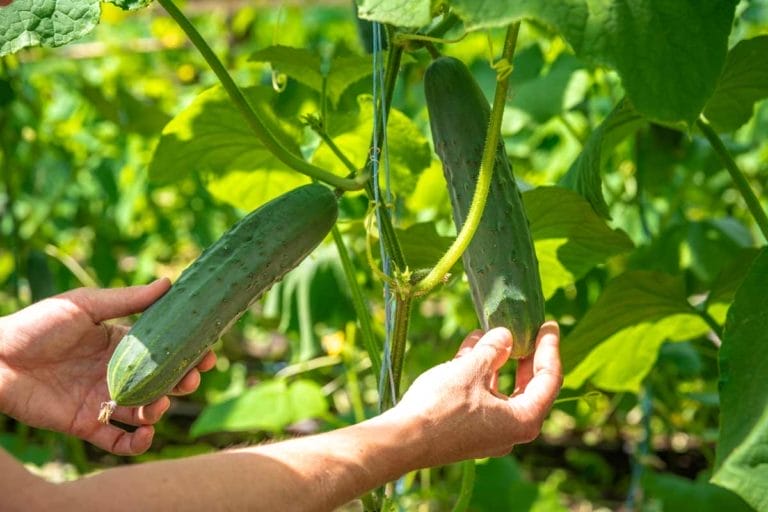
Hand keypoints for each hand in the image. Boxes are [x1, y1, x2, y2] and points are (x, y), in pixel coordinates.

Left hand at [0, 279, 215, 455]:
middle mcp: (117, 373)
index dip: (188, 353)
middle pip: (161, 382)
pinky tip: (146, 433)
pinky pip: (118, 440)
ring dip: (160, 410)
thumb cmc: (37, 325)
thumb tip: (169, 283)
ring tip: (159, 403)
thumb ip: (127, 300)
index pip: (164, 350)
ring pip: (145, 411)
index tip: (208, 352)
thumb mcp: (85, 305)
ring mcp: (103, 399)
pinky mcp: (85, 424)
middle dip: (182, 382)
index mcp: (121, 343)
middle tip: (192, 377)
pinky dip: (136, 442)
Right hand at [393, 322, 561, 466]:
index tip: (548, 324)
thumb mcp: (472, 370)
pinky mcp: (467, 430)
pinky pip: (481, 397)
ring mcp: (488, 433)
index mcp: (524, 420)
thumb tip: (505, 335)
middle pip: (528, 387)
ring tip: (490, 331)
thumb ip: (493, 349)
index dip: (549, 348)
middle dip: (523, 355)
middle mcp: (510, 431)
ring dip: (495, 361)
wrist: (403, 440)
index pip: (549, 379)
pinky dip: (478, 374)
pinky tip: (468, 349)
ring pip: (499, 390)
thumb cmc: (442, 406)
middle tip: (526, 329)